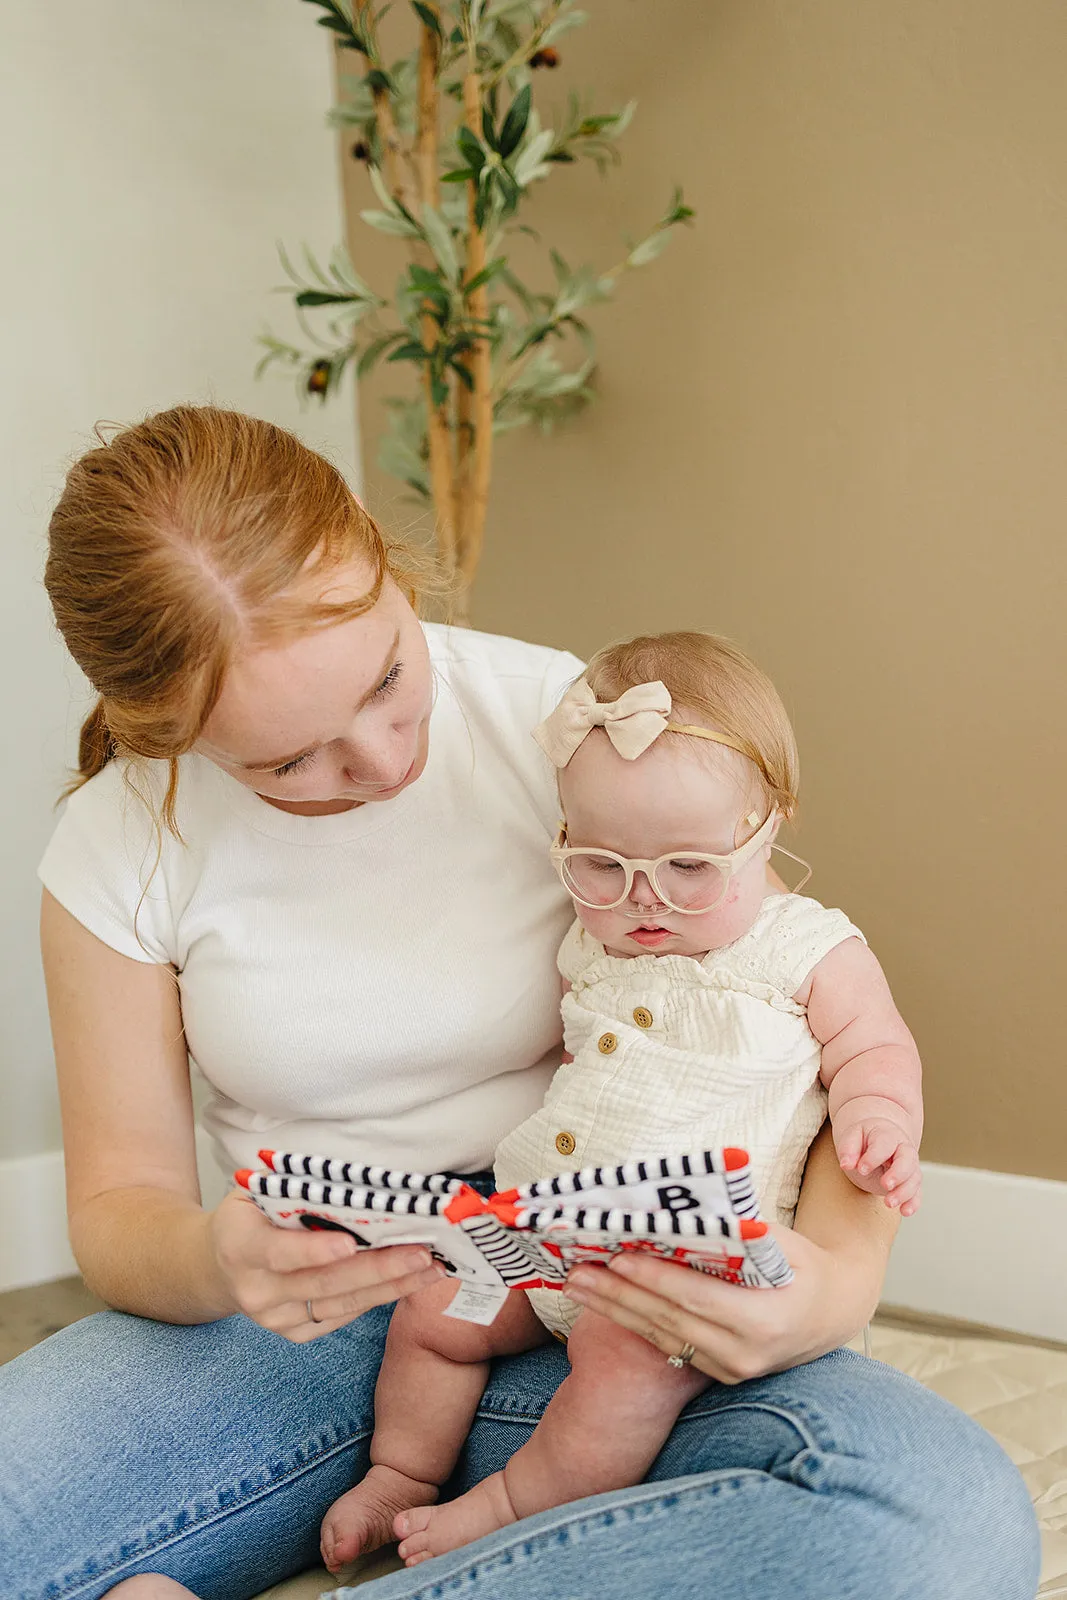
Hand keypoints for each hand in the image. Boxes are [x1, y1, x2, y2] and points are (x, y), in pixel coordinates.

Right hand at [207, 1188, 445, 1340]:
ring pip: (341, 1304)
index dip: (313, 1250)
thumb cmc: (249, 1215)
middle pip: (323, 1283)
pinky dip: (379, 1297)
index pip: (278, 1252)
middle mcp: (256, 1290)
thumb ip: (298, 1191)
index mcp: (240, 1245)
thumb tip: (361, 1181)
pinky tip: (410, 1281)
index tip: (350, 1243)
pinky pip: (342, 1315)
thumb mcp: (258, 1191)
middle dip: (377, 1268)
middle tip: (421, 1251)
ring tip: (431, 1267)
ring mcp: (275, 1318)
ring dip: (391, 1286)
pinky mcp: (294, 1333)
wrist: (216, 1264)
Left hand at [564, 1222, 879, 1384]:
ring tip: (576, 1283)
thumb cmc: (801, 1264)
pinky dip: (634, 1321)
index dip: (654, 1278)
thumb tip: (674, 1215)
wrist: (831, 1311)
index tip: (616, 1258)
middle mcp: (745, 1354)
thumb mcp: (777, 1241)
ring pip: (661, 1336)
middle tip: (576, 1270)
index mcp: (764, 1319)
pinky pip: (669, 1346)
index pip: (697, 1297)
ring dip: (614, 1309)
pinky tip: (605, 1301)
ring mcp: (731, 1370)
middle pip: (669, 1320)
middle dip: (618, 1294)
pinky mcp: (719, 1374)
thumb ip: (732, 1235)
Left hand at [835, 1117, 921, 1214]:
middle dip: (898, 1174)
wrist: (875, 1141)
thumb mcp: (852, 1137)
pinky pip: (917, 1192)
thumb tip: (846, 1164)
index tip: (861, 1169)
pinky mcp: (910, 1182)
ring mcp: (909, 1166)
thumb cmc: (863, 1139)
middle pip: (907, 1160)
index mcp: (887, 1134)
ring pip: (914, 1178)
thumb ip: (848, 1148)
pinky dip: (913, 1202)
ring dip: (904, 1192)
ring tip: (888, 1203)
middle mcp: (903, 1149)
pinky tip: (905, 1211)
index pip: (884, 1144)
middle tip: (885, 1185)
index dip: (874, 1157)